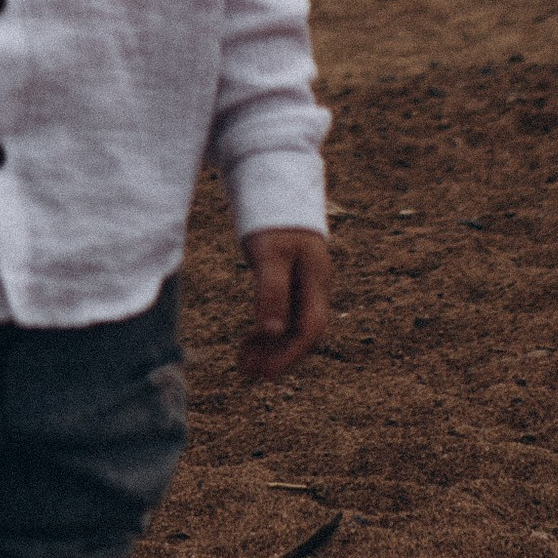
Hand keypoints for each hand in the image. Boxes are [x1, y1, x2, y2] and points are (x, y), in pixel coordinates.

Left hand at [237, 227, 330, 381]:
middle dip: (278, 355)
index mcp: (316, 280)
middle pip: (302, 333)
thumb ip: (272, 292)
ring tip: (242, 361)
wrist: (275, 184)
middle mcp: (313, 286)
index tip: (263, 373)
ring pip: (291, 326)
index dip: (290, 355)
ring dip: (270, 346)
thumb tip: (271, 333)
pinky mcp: (289, 280)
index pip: (311, 329)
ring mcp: (303, 283)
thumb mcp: (270, 255)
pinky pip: (282, 315)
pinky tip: (248, 340)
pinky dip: (267, 331)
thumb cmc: (272, 219)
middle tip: (246, 372)